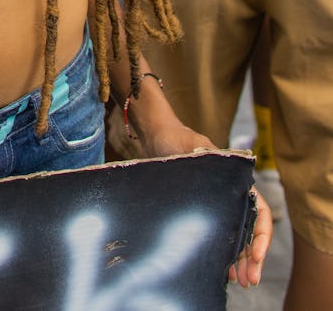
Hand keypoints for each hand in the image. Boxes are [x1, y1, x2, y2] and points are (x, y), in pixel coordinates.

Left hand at [140, 120, 271, 286]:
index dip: (262, 236)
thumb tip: (218, 168)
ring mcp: (218, 205)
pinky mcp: (204, 212)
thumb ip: (207, 156)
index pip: (260, 211)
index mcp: (236, 181)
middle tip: (251, 281)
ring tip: (242, 282)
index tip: (256, 257)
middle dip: (254, 257)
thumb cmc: (176, 139)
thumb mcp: (194, 146)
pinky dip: (226, 255)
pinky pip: (221, 237)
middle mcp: (231, 195)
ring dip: (242, 260)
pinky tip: (225, 271)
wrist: (156, 137)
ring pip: (238, 237)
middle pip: (251, 230)